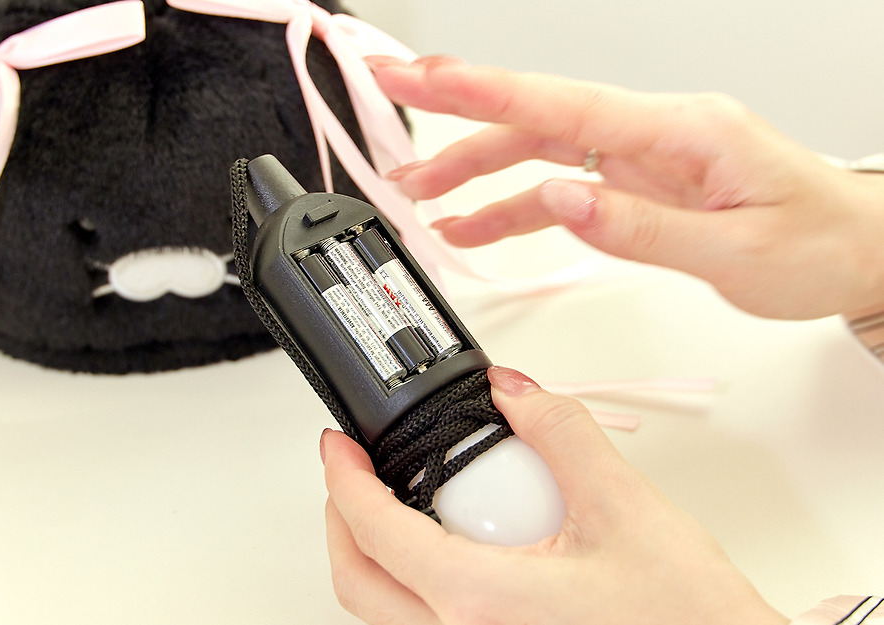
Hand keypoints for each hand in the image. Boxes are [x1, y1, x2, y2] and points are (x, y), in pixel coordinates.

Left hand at [322, 366, 787, 624]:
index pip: (377, 533)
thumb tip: (515, 393)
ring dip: (375, 552)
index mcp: (484, 602)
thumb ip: (560, 433)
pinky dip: (414, 580)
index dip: (344, 480)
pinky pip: (426, 623)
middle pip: (359, 582)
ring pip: (387, 610)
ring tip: (397, 501)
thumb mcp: (624, 505)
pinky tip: (451, 545)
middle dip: (343, 519)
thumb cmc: (687, 618)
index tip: (337, 447)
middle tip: (352, 472)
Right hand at [368, 56, 883, 319]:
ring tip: (418, 196)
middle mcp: (653, 133)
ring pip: (538, 151)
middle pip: (535, 117)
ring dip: (474, 171)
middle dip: (455, 116)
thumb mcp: (734, 251)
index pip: (562, 103)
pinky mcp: (636, 181)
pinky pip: (561, 187)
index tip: (419, 74)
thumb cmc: (817, 242)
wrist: (857, 249)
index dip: (481, 88)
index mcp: (682, 131)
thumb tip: (559, 199)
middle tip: (389, 106)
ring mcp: (640, 156)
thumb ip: (638, 225)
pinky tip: (474, 224)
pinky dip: (513, 205)